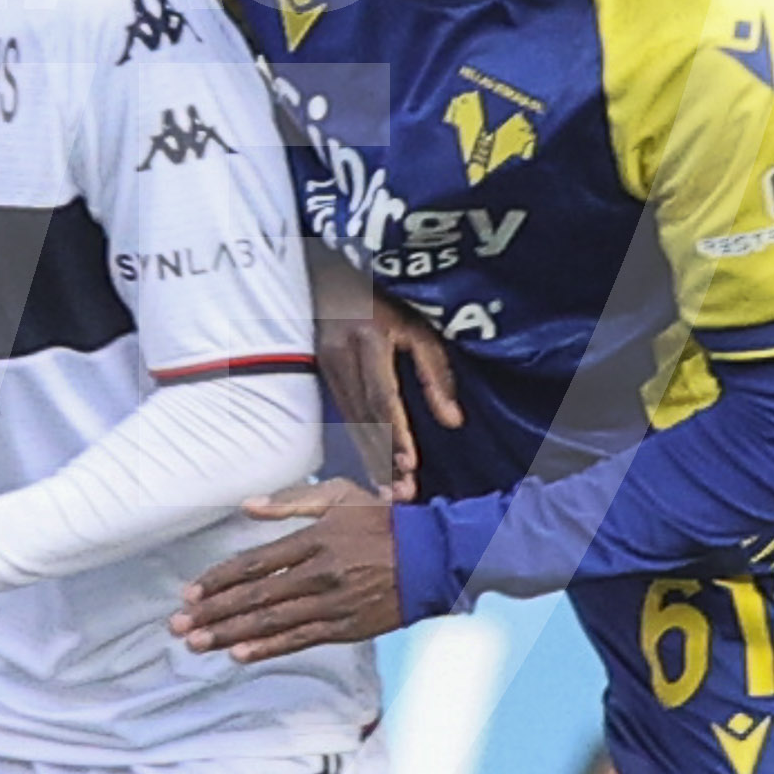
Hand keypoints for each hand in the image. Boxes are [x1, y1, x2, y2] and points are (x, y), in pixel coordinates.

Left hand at [171, 481, 404, 662]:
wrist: (435, 558)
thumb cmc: (384, 521)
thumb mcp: (340, 496)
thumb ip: (292, 503)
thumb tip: (248, 506)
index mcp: (315, 539)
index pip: (255, 563)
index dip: (218, 580)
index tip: (189, 593)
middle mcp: (319, 574)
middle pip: (255, 597)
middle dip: (212, 613)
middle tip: (179, 626)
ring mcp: (333, 604)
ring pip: (272, 622)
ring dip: (230, 635)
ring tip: (197, 644)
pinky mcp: (346, 628)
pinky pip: (299, 640)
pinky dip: (267, 648)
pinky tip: (239, 655)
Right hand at [315, 292, 460, 500]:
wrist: (329, 277)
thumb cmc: (384, 301)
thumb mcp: (418, 328)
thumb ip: (436, 373)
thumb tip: (454, 422)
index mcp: (369, 338)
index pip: (382, 395)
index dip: (395, 431)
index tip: (410, 463)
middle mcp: (341, 355)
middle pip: (363, 417)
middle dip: (382, 458)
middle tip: (399, 496)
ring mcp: (325, 366)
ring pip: (351, 421)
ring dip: (371, 458)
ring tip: (389, 492)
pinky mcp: (320, 374)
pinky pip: (344, 415)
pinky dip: (361, 443)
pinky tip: (374, 467)